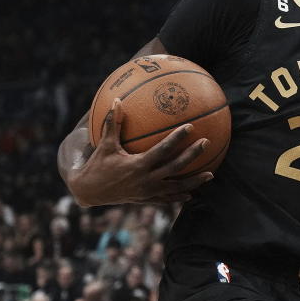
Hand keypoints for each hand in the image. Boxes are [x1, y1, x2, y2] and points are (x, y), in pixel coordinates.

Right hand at [67, 99, 212, 206]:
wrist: (87, 192)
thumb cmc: (97, 164)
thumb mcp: (105, 144)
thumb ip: (112, 123)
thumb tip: (117, 100)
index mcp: (137, 165)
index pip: (163, 149)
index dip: (177, 138)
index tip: (191, 127)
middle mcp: (146, 180)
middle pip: (176, 167)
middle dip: (193, 155)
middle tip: (206, 143)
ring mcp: (148, 192)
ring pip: (177, 187)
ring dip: (195, 181)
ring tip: (211, 174)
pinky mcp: (147, 200)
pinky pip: (167, 199)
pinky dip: (180, 195)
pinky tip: (193, 192)